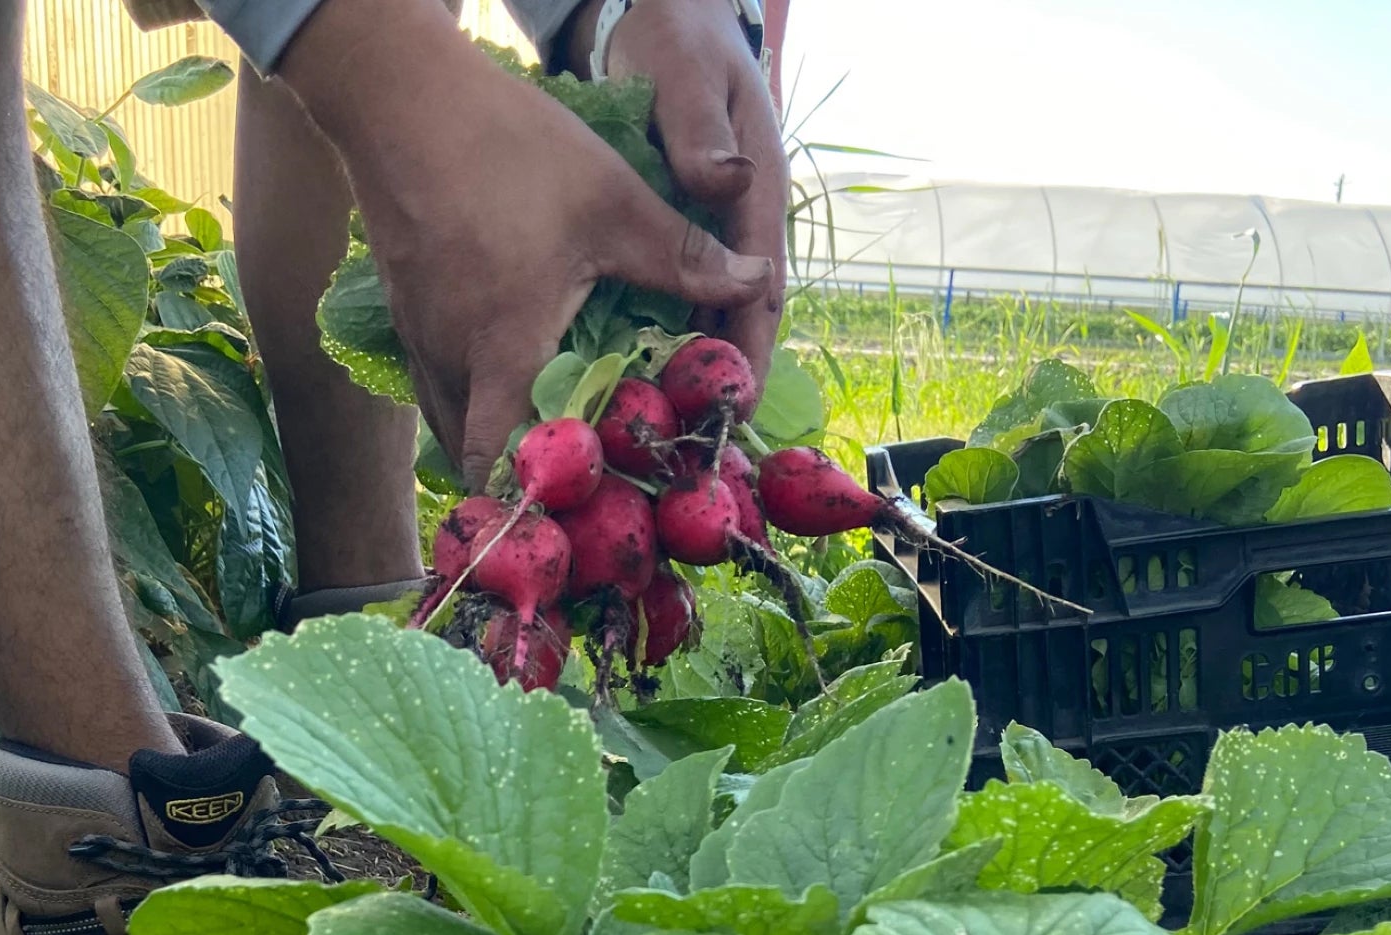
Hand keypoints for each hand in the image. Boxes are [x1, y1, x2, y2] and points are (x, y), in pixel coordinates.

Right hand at [279, 0, 774, 488]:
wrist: (400, 97)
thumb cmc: (508, 152)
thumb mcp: (613, 204)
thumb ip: (684, 258)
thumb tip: (756, 283)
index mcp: (501, 352)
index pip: (499, 465)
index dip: (534, 500)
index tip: (582, 509)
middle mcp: (448, 359)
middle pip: (472, 454)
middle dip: (520, 474)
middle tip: (579, 474)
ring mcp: (415, 335)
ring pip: (448, 416)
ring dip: (493, 431)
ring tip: (552, 429)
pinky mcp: (403, 308)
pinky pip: (436, 376)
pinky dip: (471, 390)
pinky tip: (511, 365)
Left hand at [560, 0, 788, 383]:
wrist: (663, 14)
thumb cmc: (677, 38)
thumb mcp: (688, 76)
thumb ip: (701, 133)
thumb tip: (724, 180)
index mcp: (758, 189)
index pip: (763, 285)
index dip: (752, 347)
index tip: (738, 403)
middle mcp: (741, 217)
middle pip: (739, 311)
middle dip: (721, 374)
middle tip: (694, 435)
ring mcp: (711, 222)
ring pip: (708, 305)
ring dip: (687, 360)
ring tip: (660, 420)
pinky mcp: (677, 223)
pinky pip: (674, 287)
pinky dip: (658, 329)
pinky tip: (627, 366)